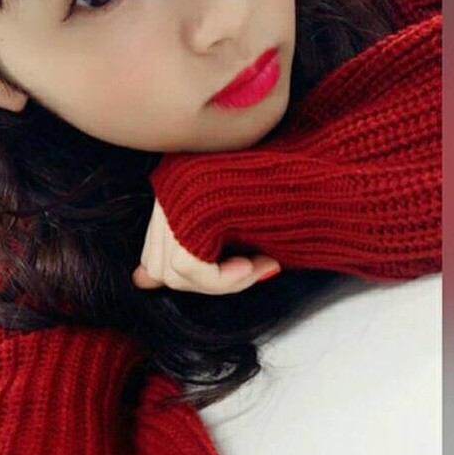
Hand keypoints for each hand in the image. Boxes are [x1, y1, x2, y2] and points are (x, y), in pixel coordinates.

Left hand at [132, 198, 280, 294]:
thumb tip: (141, 281)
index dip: (193, 276)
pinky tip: (255, 265)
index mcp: (175, 188)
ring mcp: (174, 196)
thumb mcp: (233, 224)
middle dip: (208, 284)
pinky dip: (224, 280)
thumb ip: (191, 248)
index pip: (156, 255)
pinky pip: (189, 267)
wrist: (312, 170)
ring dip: (222, 284)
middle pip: (161, 268)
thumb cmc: (284, 195)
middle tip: (254, 269)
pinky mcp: (189, 206)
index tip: (237, 270)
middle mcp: (168, 190)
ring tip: (259, 266)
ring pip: (175, 273)